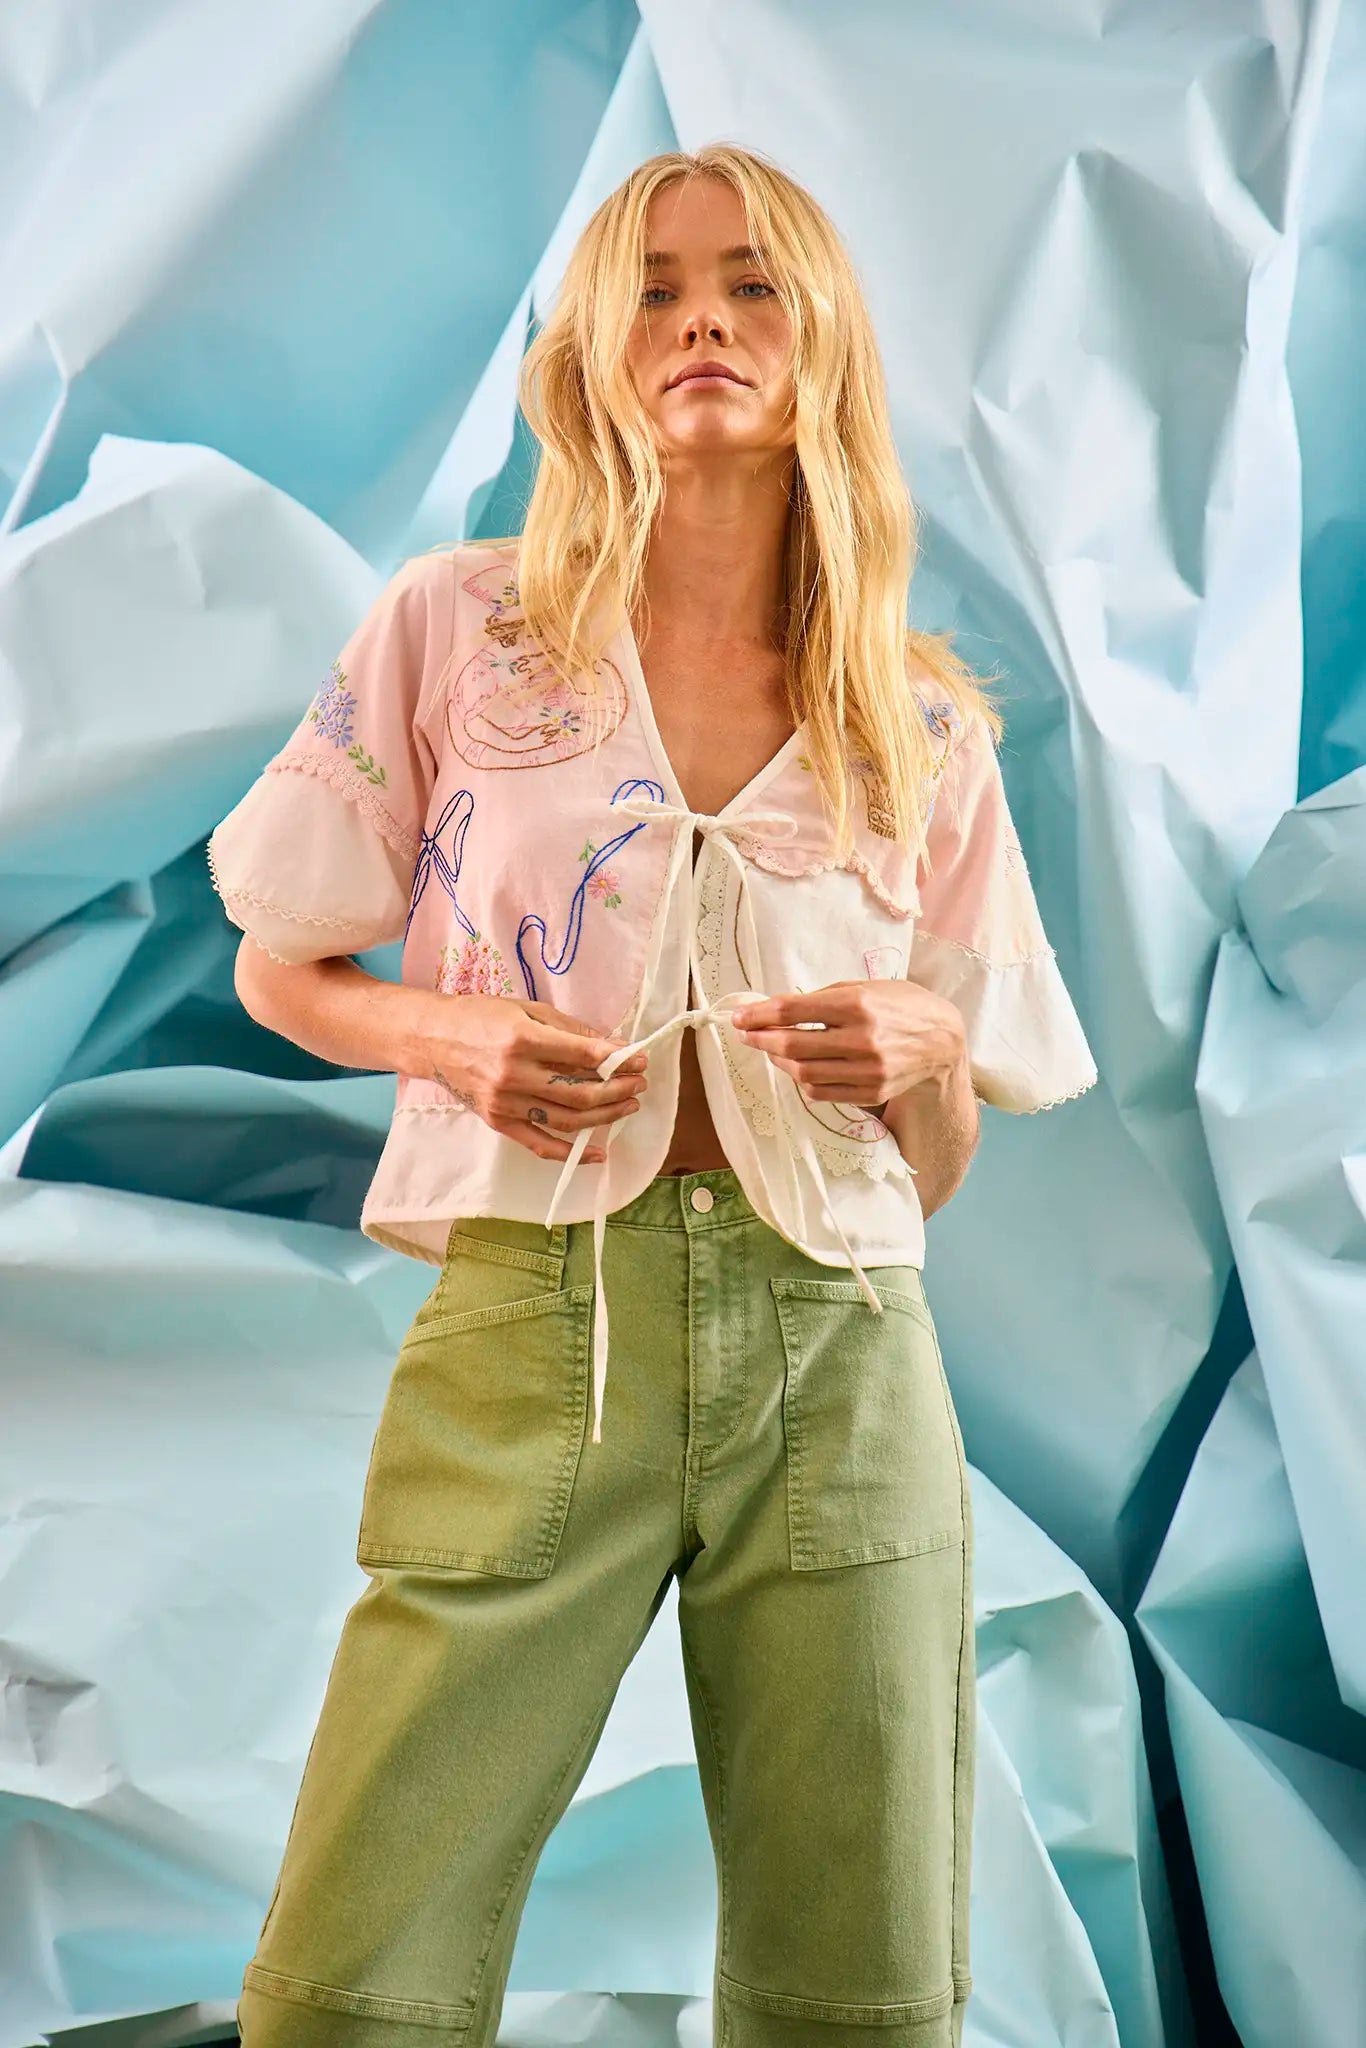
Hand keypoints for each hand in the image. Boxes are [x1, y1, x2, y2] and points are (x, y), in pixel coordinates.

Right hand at [414, 992, 648, 1163]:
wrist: (433, 1040)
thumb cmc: (481, 1017)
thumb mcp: (527, 1009)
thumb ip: (570, 1029)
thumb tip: (613, 1046)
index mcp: (523, 1039)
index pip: (584, 1055)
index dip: (618, 1059)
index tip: (640, 1059)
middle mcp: (514, 1075)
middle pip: (580, 1092)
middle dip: (618, 1090)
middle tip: (639, 1084)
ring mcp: (505, 1103)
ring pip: (567, 1120)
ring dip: (605, 1116)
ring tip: (628, 1106)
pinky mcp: (498, 1122)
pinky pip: (540, 1144)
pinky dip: (571, 1152)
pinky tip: (598, 1152)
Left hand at [730, 979, 964, 1108]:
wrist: (943, 1042)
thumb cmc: (901, 1006)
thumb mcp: (867, 987)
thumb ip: (825, 997)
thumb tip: (778, 1008)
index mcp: (857, 1004)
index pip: (793, 1011)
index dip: (759, 1015)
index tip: (739, 1018)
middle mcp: (861, 1039)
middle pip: (792, 1046)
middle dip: (762, 1041)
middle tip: (747, 1036)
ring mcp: (867, 1070)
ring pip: (803, 1073)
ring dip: (779, 1063)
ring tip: (773, 1051)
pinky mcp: (870, 1091)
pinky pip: (821, 1092)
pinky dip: (803, 1081)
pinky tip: (799, 1069)